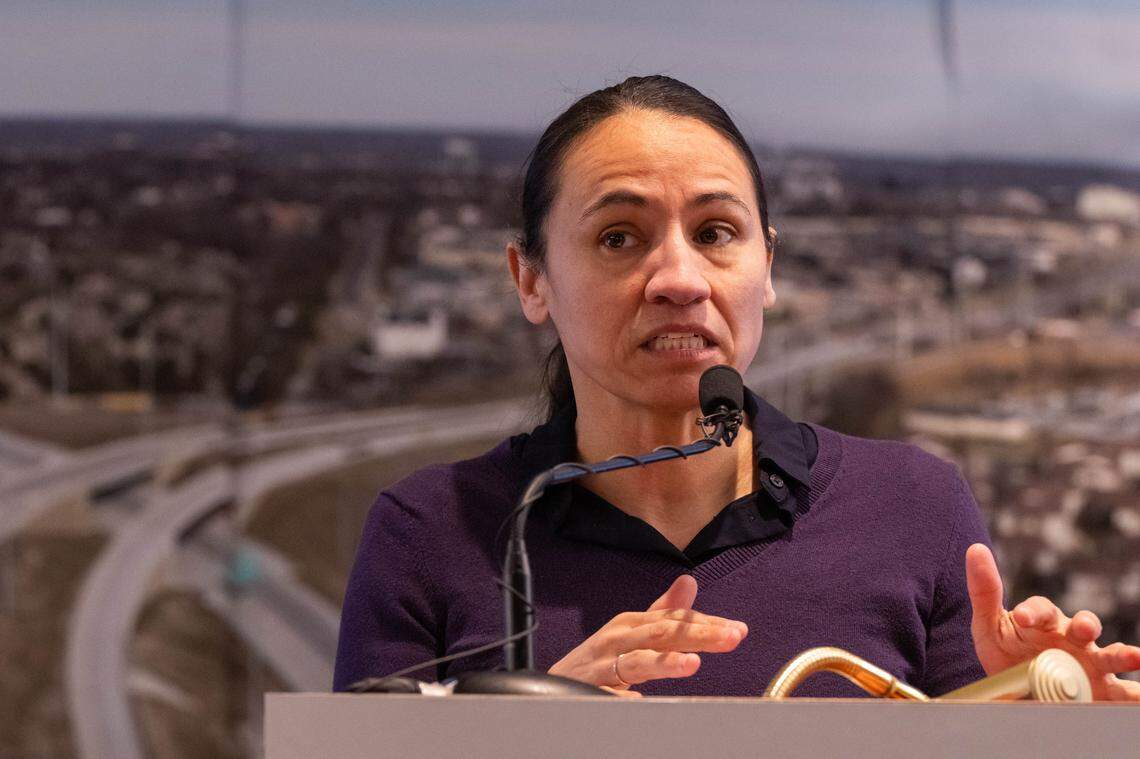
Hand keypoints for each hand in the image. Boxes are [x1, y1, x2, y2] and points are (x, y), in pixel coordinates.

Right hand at [548, 574, 746, 696]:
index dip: (707, 624)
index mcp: (632, 624)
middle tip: (731, 638)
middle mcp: (619, 639)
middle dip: (698, 634)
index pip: (675, 619)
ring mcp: (603, 665)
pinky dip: (621, 696)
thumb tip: (689, 582)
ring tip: (692, 665)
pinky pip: (608, 694)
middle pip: (662, 634)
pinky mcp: (589, 690)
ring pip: (637, 662)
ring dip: (665, 663)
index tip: (738, 630)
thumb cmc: (601, 657)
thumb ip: (662, 611)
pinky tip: (640, 701)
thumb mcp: (631, 630)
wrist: (554, 683)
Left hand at [965, 543, 1139, 700]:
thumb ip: (984, 591)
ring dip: (1124, 654)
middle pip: (1083, 625)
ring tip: (1134, 657)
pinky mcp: (1102, 689)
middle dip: (1084, 624)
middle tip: (1083, 628)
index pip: (1040, 609)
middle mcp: (1072, 638)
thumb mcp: (989, 625)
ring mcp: (1091, 663)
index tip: (1022, 617)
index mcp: (1044, 621)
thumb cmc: (1006, 651)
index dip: (1032, 611)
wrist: (1018, 689)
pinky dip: (1136, 694)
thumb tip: (976, 549)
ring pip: (1111, 655)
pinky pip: (1124, 692)